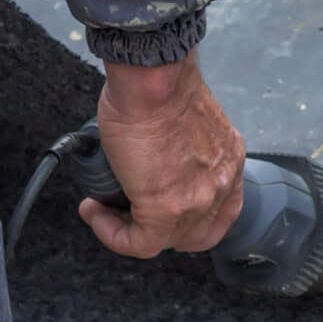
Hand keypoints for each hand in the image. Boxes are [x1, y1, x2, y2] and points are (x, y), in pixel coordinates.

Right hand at [79, 53, 244, 258]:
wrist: (151, 77)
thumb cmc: (159, 82)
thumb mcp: (184, 115)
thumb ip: (179, 137)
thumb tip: (154, 144)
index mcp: (228, 158)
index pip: (219, 207)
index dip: (186, 212)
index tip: (152, 196)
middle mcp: (221, 183)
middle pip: (197, 232)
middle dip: (161, 229)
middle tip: (130, 212)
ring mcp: (197, 201)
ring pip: (166, 241)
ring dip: (131, 230)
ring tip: (104, 209)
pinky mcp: (166, 210)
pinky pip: (139, 243)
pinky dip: (112, 234)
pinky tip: (94, 212)